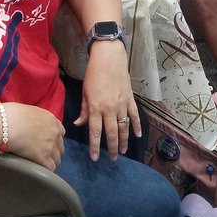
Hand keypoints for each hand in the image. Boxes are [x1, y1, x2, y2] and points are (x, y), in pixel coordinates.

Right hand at [4, 103, 64, 170]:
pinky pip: (51, 167)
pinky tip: (40, 169)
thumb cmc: (12, 115)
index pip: (60, 132)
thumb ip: (36, 118)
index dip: (54, 138)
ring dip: (50, 161)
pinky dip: (46, 169)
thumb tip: (30, 123)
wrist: (6, 124)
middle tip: (44, 154)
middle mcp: (54, 132)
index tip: (48, 142)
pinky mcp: (43, 157)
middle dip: (54, 151)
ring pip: (57, 158)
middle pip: (60, 146)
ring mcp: (50, 145)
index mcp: (51, 120)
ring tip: (41, 164)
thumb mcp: (30, 111)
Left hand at [75, 42, 140, 160]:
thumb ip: (84, 110)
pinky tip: (138, 136)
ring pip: (124, 128)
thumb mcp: (85, 92)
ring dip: (124, 141)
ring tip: (122, 151)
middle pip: (112, 133)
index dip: (95, 146)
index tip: (95, 158)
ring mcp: (122, 105)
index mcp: (96, 107)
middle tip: (112, 159)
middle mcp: (110, 109)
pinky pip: (135, 116)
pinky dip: (137, 126)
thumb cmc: (94, 74)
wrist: (109, 58)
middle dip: (111, 148)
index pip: (95, 132)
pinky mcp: (130, 99)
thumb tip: (78, 125)